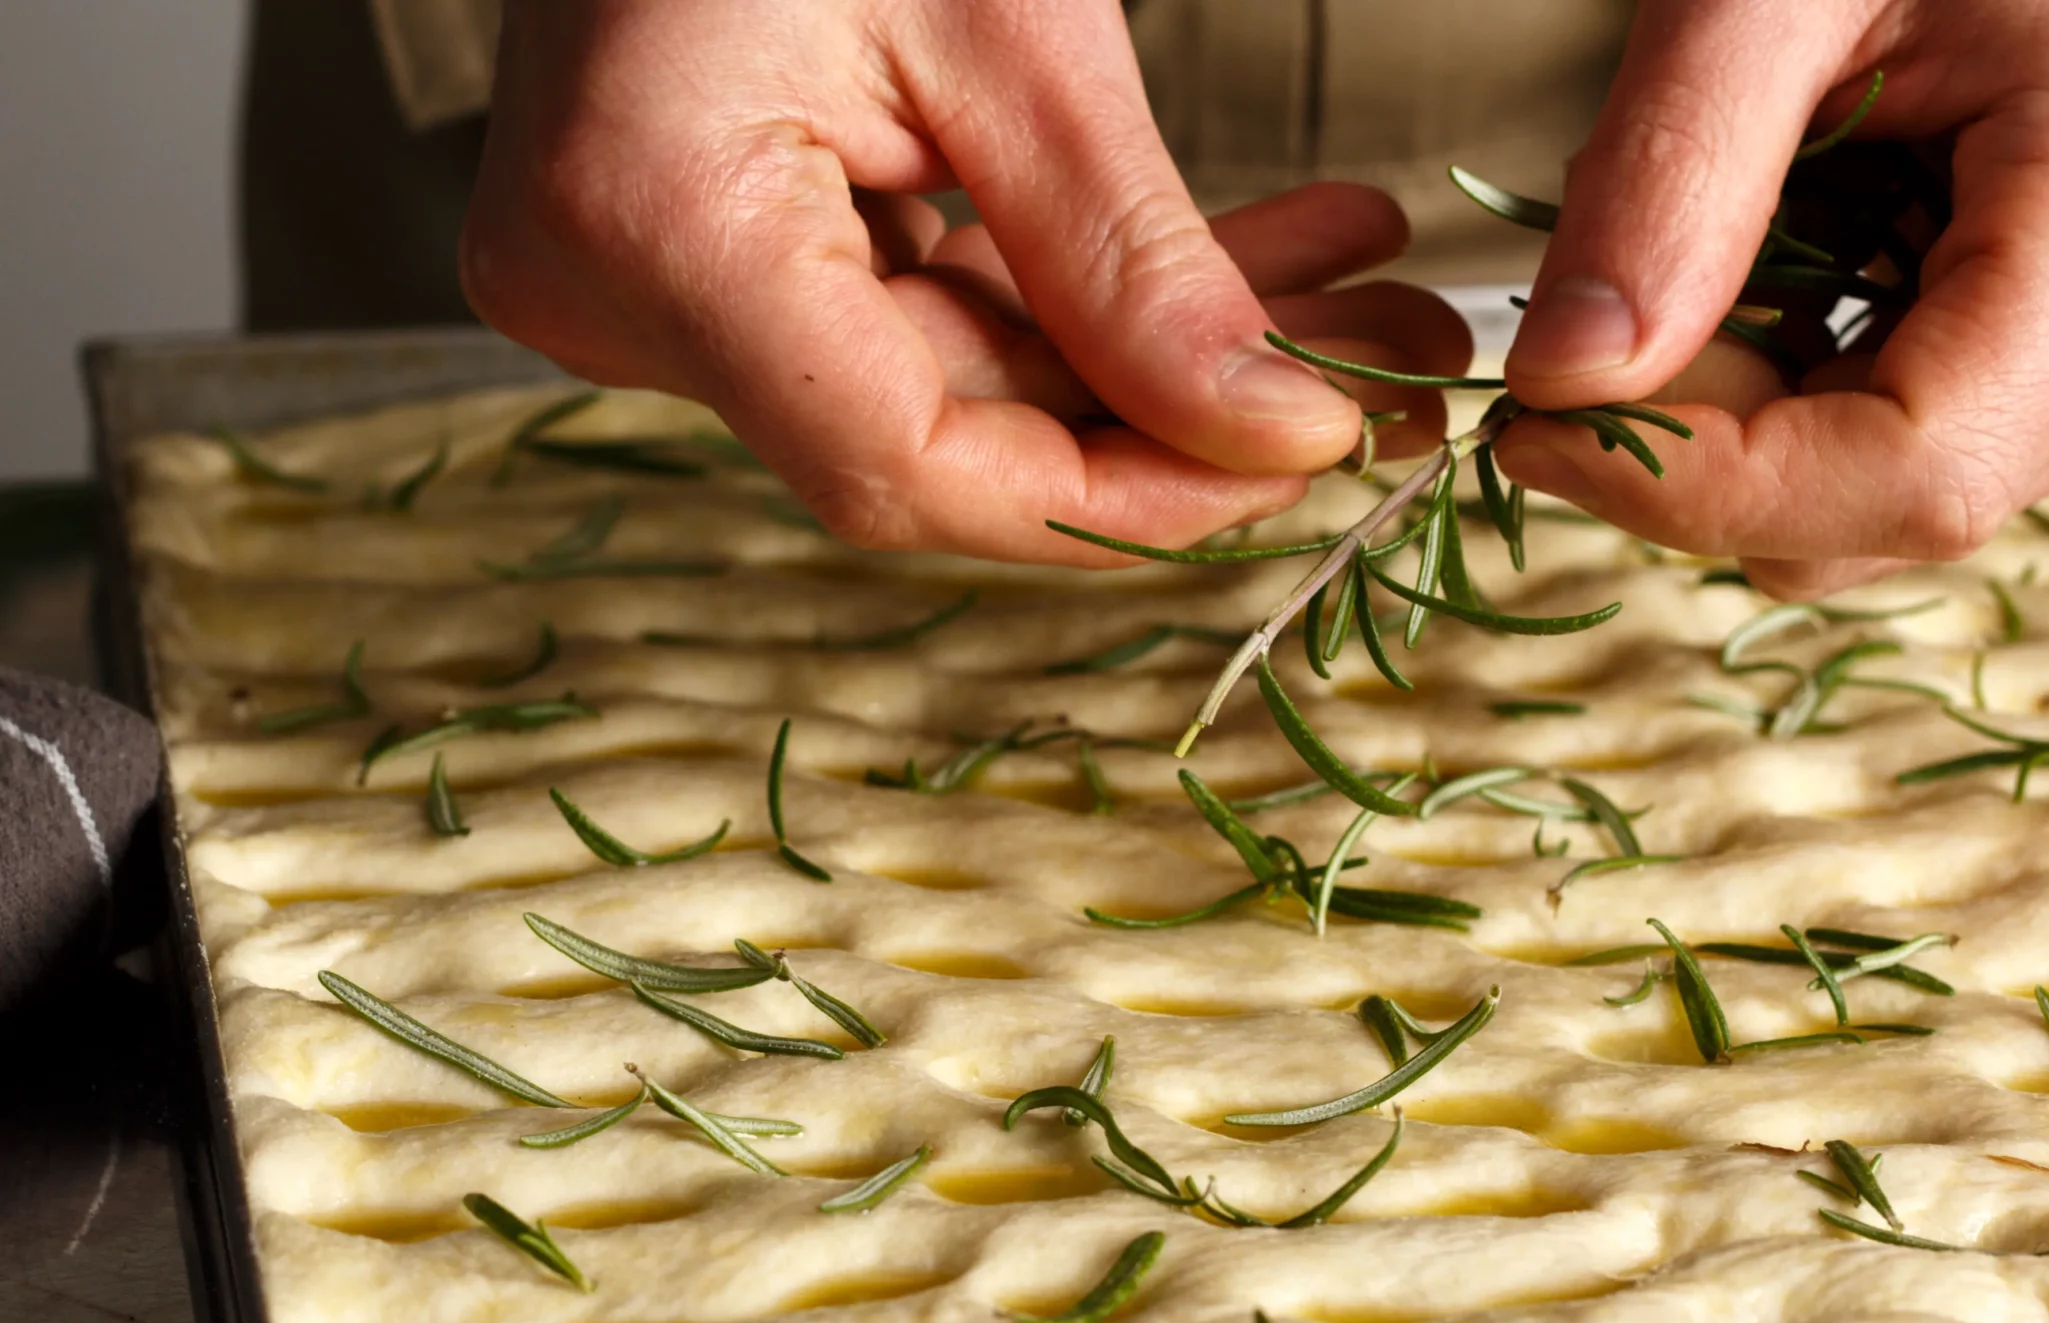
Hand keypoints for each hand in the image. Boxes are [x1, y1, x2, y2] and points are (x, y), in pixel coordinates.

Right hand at [461, 0, 1468, 561]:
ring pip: (963, 381)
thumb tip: (1280, 435)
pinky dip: (1084, 296)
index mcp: (656, 224)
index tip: (1296, 459)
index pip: (906, 464)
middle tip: (1380, 363)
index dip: (1116, 500)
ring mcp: (655, 282)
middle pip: (950, 433)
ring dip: (1163, 350)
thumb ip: (1128, 255)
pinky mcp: (713, 256)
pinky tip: (1251, 267)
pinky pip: (924, 313)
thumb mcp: (1005, 19)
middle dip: (1187, 408)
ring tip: (1350, 291)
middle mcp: (620, 291)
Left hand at [1491, 0, 2048, 595]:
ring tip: (1720, 237)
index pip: (1919, 472)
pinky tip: (1777, 264)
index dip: (1711, 490)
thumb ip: (1668, 174)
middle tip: (1618, 283)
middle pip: (1882, 510)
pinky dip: (1782, 398)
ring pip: (1868, 517)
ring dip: (1739, 417)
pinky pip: (1884, 469)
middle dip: (1704, 443)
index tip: (1539, 425)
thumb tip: (1566, 380)